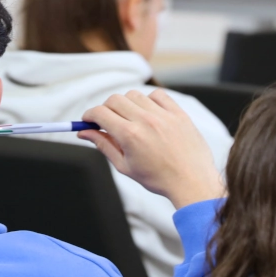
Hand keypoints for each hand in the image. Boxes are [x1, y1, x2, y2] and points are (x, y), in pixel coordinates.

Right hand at [79, 89, 223, 208]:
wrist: (192, 181)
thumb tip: (84, 132)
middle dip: (105, 109)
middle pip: (114, 99)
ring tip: (131, 120)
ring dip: (127, 104)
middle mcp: (145, 121)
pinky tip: (150, 114)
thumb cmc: (158, 178)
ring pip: (134, 95)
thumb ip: (104, 145)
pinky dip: (149, 100)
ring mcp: (163, 115)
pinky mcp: (178, 113)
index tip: (88, 120)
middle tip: (107, 121)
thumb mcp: (125, 166)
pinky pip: (158, 95)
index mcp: (130, 135)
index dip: (89, 115)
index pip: (100, 113)